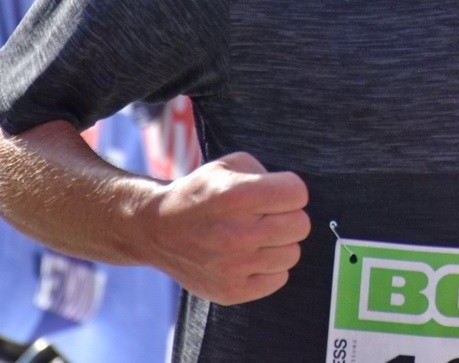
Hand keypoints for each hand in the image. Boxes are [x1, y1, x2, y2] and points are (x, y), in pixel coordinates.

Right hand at [140, 151, 309, 305]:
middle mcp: (235, 233)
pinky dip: (270, 267)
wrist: (157, 229)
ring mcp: (233, 266)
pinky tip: (251, 255)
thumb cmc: (199, 194)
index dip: (290, 190)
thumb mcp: (227, 167)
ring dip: (280, 243)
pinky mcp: (231, 291)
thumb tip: (291, 194)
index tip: (277, 192)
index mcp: (236, 196)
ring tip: (258, 236)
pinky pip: (279, 278)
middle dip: (289, 216)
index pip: (297, 193)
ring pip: (292, 253)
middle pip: (300, 225)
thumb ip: (264, 173)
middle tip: (268, 215)